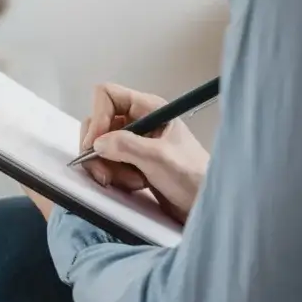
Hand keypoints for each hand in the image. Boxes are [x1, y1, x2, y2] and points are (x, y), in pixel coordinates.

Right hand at [79, 83, 209, 223]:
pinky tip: (133, 185)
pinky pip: (106, 162)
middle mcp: (138, 121)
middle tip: (105, 173)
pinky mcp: (130, 161)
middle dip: (97, 149)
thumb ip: (127, 146)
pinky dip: (112, 175)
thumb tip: (97, 143)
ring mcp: (133, 142)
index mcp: (149, 108)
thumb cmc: (193, 177)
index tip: (96, 145)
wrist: (205, 206)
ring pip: (99, 146)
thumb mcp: (160, 158)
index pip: (107, 96)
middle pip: (97, 122)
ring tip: (131, 182)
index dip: (98, 117)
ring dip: (107, 167)